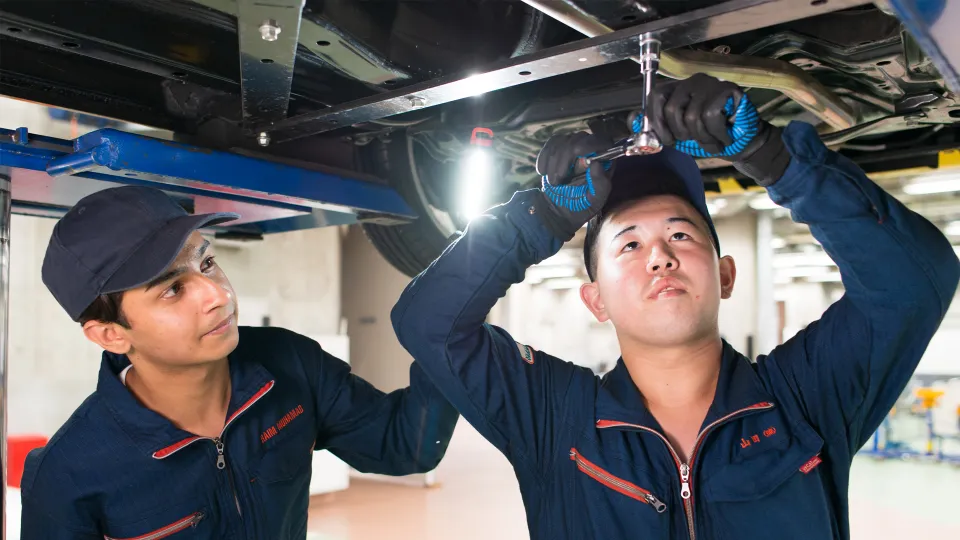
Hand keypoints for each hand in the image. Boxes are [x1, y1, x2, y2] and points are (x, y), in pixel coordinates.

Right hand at [535, 132, 613, 239]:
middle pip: (578, 139)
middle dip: (565, 160)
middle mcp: (590, 148)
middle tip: (558, 180)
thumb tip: (596, 164)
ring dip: (553, 163)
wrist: (558, 209)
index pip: (601, 141)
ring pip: (562, 141)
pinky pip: (551, 144)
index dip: (591, 148)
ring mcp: (573, 145)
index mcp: (604, 159)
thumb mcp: (595, 200)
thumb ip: (600, 184)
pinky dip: (544, 158)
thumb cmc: (581, 205)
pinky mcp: (558, 147)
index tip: (580, 163)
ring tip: (553, 182)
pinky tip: (543, 172)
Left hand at [645, 73, 790, 185]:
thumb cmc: (707, 137)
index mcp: (677, 90)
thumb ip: (656, 128)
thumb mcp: (677, 135)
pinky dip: (715, 134)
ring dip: (702, 137)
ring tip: (712, 140)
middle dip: (681, 133)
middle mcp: (691, 82)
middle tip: (694, 140)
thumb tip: (632, 120)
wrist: (739, 143)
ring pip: (692, 116)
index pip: (655, 97)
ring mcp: (709, 83)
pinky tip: (722, 136)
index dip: (657, 121)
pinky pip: (710, 116)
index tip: (667, 140)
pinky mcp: (726, 90)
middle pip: (672, 109)